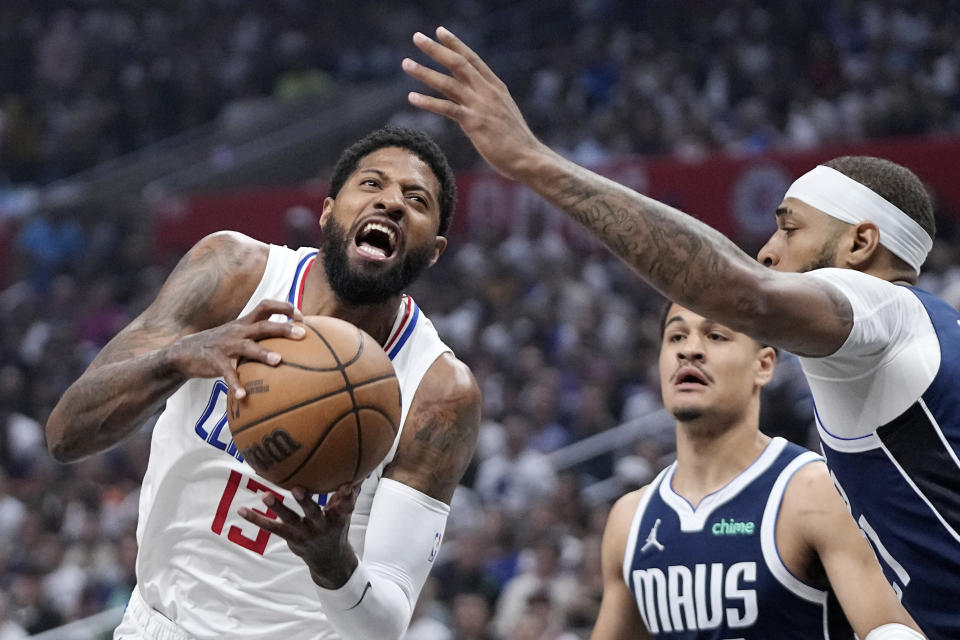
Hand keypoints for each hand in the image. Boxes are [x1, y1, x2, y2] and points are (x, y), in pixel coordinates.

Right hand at [167, 299, 304, 398]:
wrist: (185, 352)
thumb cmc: (222, 344)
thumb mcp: (239, 334)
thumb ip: (259, 334)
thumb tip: (289, 341)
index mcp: (245, 323)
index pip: (266, 306)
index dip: (284, 307)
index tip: (301, 316)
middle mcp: (238, 331)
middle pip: (263, 326)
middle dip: (283, 328)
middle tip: (302, 334)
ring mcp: (227, 346)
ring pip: (247, 347)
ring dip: (263, 353)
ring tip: (278, 361)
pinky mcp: (216, 362)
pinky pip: (227, 374)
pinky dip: (235, 384)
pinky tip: (243, 396)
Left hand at [239, 483, 360, 588]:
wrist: (329, 560)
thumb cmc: (336, 528)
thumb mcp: (344, 514)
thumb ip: (347, 495)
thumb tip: (357, 472)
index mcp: (337, 518)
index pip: (345, 507)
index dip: (346, 496)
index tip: (346, 485)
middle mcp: (320, 526)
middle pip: (313, 513)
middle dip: (305, 501)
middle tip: (296, 489)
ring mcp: (304, 533)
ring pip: (290, 520)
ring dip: (278, 507)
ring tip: (266, 496)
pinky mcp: (290, 537)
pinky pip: (271, 527)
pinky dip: (256, 518)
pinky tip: (241, 510)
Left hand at [402, 27, 546, 180]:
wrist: (528, 157)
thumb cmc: (515, 141)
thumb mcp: (503, 114)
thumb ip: (489, 103)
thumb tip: (477, 102)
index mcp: (495, 86)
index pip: (472, 59)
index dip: (455, 44)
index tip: (440, 31)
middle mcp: (487, 91)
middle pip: (458, 63)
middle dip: (436, 49)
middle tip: (416, 37)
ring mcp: (480, 105)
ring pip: (448, 82)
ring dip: (425, 72)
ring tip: (406, 63)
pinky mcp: (474, 122)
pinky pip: (446, 108)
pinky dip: (428, 102)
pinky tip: (411, 97)